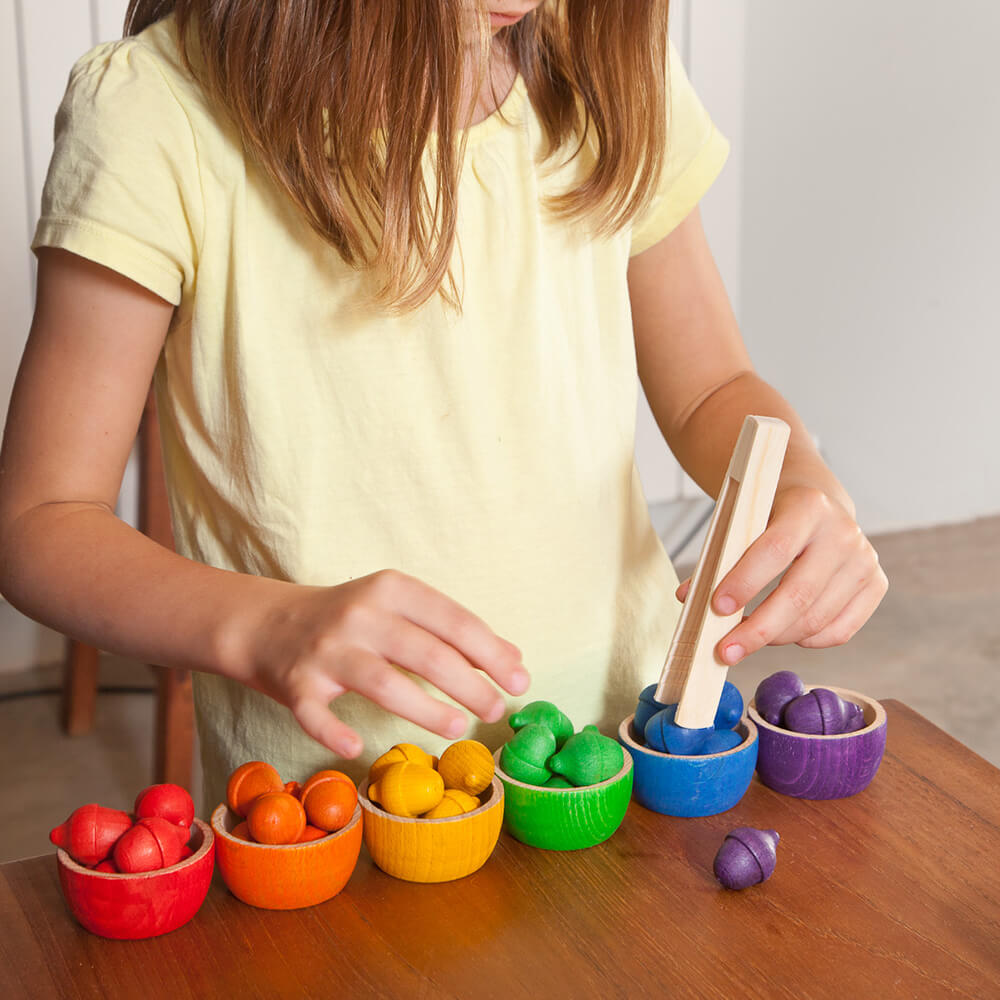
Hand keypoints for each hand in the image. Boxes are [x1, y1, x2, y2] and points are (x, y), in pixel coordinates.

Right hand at [237, 570, 528, 757]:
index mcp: (391, 589)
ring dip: (426, 710)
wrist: (266, 622)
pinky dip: (336, 733)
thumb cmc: (349, 619)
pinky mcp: (296, 684)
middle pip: (427, 653)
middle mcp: (360, 615)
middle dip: (471, 685)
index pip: (453, 621)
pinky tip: (358, 747)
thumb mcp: (400, 608)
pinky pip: (316, 715)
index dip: (492, 652)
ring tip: (460, 727)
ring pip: (384, 684)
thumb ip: (453, 629)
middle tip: (497, 710)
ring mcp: (326, 650)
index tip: (520, 680)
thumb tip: (513, 658)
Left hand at [676, 486, 887, 664]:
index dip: (745, 582)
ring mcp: (864, 560)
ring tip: (745, 641)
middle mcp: (843, 532)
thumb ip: (717, 557)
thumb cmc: (767, 516)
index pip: (776, 550)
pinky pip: (839, 631)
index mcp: (808, 506)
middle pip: (798, 594)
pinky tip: (784, 634)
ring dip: (775, 638)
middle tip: (724, 650)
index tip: (717, 608)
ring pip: (816, 619)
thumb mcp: (741, 522)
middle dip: (757, 628)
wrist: (815, 504)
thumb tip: (688, 599)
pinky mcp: (876, 584)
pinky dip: (806, 640)